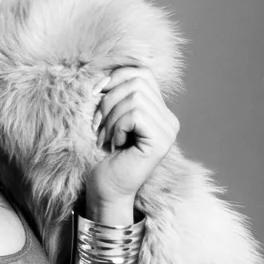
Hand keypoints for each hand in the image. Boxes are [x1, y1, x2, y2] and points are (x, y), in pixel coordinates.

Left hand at [86, 60, 178, 208]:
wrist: (105, 190)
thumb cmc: (103, 157)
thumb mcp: (108, 118)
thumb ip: (116, 95)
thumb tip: (105, 77)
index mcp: (159, 111)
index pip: (142, 73)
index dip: (115, 77)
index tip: (95, 94)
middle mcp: (169, 119)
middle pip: (137, 81)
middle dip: (109, 101)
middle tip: (98, 126)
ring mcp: (168, 130)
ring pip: (135, 98)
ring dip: (111, 117)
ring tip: (106, 138)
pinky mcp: (161, 141)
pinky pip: (135, 114)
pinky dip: (117, 127)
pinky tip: (116, 145)